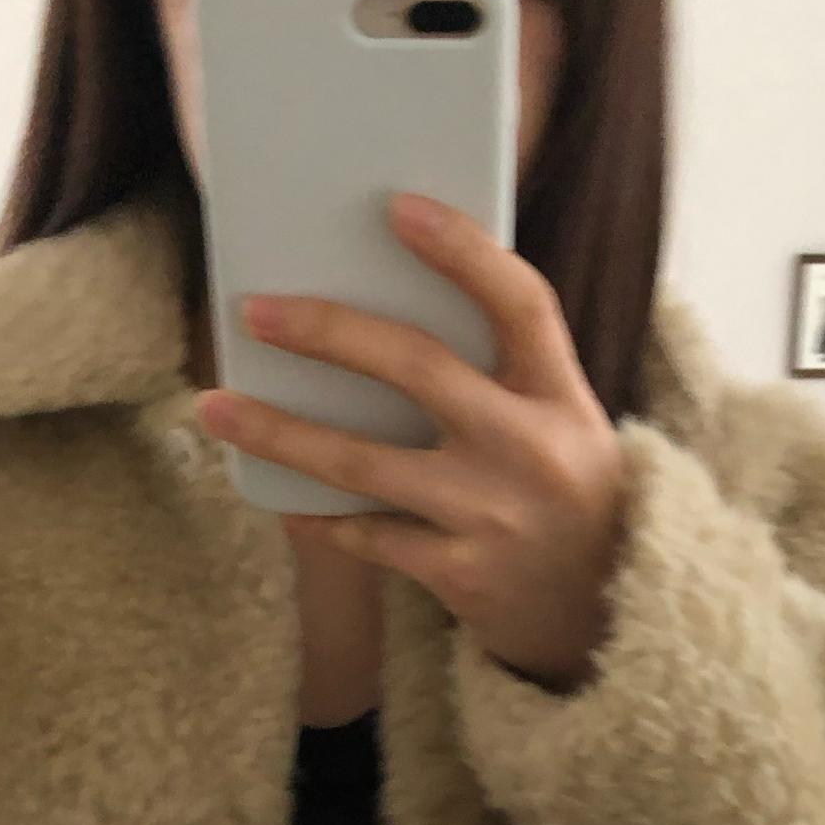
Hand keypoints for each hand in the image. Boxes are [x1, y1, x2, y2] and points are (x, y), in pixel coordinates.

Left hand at [196, 194, 629, 693]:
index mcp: (563, 396)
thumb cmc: (565, 498)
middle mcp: (530, 449)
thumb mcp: (564, 426)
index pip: (520, 302)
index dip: (463, 250)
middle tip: (255, 310)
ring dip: (279, 432)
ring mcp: (492, 514)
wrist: (609, 616)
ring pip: (363, 461)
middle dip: (327, 332)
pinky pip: (366, 535)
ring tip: (214, 408)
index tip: (399, 209)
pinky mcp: (460, 574)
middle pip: (417, 367)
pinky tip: (278, 495)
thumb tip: (380, 316)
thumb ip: (501, 375)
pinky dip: (317, 514)